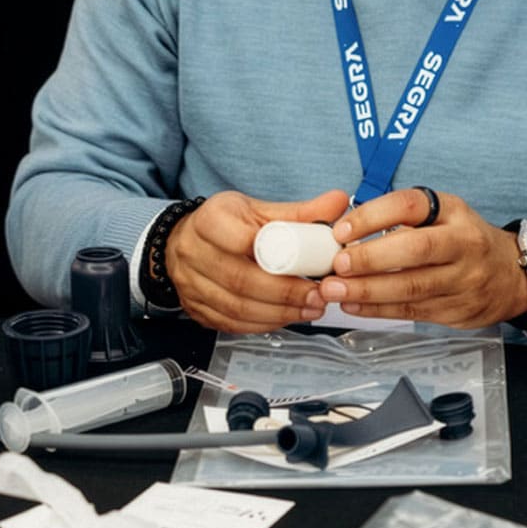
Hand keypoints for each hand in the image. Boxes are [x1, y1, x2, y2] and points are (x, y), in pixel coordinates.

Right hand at [165, 188, 348, 331]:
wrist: (187, 241)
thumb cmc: (225, 224)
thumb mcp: (258, 209)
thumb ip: (300, 211)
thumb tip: (339, 203)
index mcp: (210, 219)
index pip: (241, 239)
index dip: (277, 256)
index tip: (309, 265)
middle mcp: (194, 252)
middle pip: (241, 279)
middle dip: (285, 293)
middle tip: (317, 296)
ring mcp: (191, 284)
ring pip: (236, 307)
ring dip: (278, 313)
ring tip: (309, 309)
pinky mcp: (197, 310)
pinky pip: (231, 324)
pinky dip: (263, 324)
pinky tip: (285, 317)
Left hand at [311, 187, 526, 328]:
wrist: (512, 276)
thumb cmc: (463, 239)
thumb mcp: (443, 214)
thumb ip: (402, 219)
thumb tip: (345, 231)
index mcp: (453, 212)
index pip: (411, 206)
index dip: (373, 216)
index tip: (341, 230)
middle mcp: (463, 243)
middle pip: (416, 250)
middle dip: (370, 258)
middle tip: (337, 265)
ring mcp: (463, 280)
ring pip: (412, 287)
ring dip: (367, 290)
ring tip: (334, 290)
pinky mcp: (457, 311)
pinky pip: (412, 312)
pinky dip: (378, 310)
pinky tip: (352, 306)